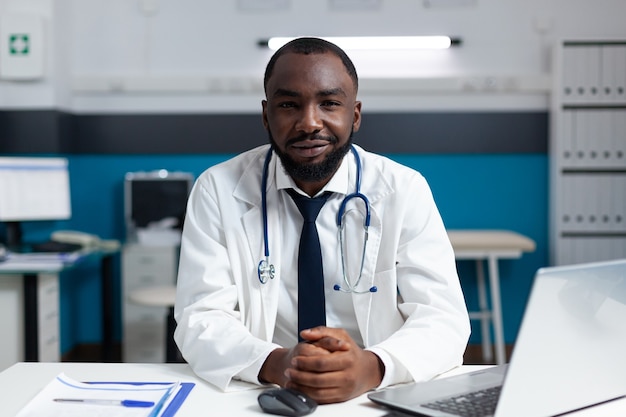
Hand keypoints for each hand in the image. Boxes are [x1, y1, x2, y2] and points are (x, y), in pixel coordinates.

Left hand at [261, 327, 383, 403]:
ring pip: (318, 392)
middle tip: (289, 371)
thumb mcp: (341, 335)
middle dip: (299, 376)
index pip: (321, 362)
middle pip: (318, 379)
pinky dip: (308, 395)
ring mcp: (344, 388)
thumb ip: (322, 331)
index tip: (294, 360)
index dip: (305, 363)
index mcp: (347, 358)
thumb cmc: (351, 352)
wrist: (368, 370)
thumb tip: (305, 333)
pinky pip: (322, 399)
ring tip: (290, 381)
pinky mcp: (341, 397)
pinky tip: (299, 389)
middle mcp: (347, 375)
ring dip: (301, 387)